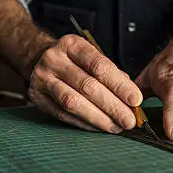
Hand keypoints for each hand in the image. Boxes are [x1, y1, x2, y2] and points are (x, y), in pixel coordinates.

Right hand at [28, 34, 142, 132]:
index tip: (135, 100)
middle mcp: (54, 59)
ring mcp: (42, 79)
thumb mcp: (91, 57)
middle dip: (112, 106)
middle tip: (129, 120)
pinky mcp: (36, 97)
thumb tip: (131, 97)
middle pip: (87, 86)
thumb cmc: (73, 61)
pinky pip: (62, 114)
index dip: (119, 85)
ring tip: (115, 127)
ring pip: (73, 102)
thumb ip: (111, 73)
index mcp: (71, 45)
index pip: (99, 66)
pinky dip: (83, 123)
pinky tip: (97, 127)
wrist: (39, 59)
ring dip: (97, 117)